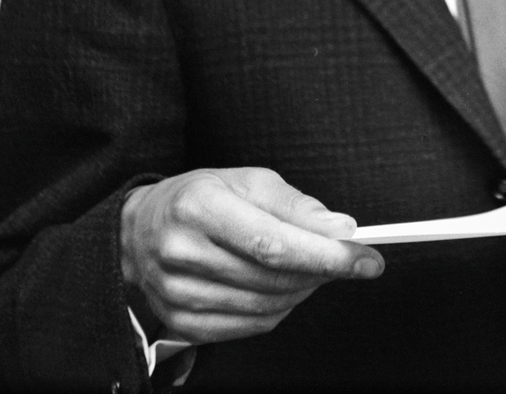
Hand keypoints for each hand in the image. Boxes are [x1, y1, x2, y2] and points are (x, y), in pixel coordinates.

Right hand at [120, 167, 383, 343]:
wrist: (139, 229)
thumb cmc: (201, 196)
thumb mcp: (248, 180)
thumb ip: (296, 205)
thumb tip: (340, 229)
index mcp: (200, 206)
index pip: (273, 242)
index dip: (326, 254)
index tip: (366, 257)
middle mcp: (182, 252)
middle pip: (272, 277)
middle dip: (323, 271)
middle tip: (351, 259)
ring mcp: (178, 293)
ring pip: (266, 307)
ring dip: (304, 290)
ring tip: (314, 268)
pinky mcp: (181, 322)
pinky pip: (250, 327)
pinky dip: (280, 310)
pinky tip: (285, 287)